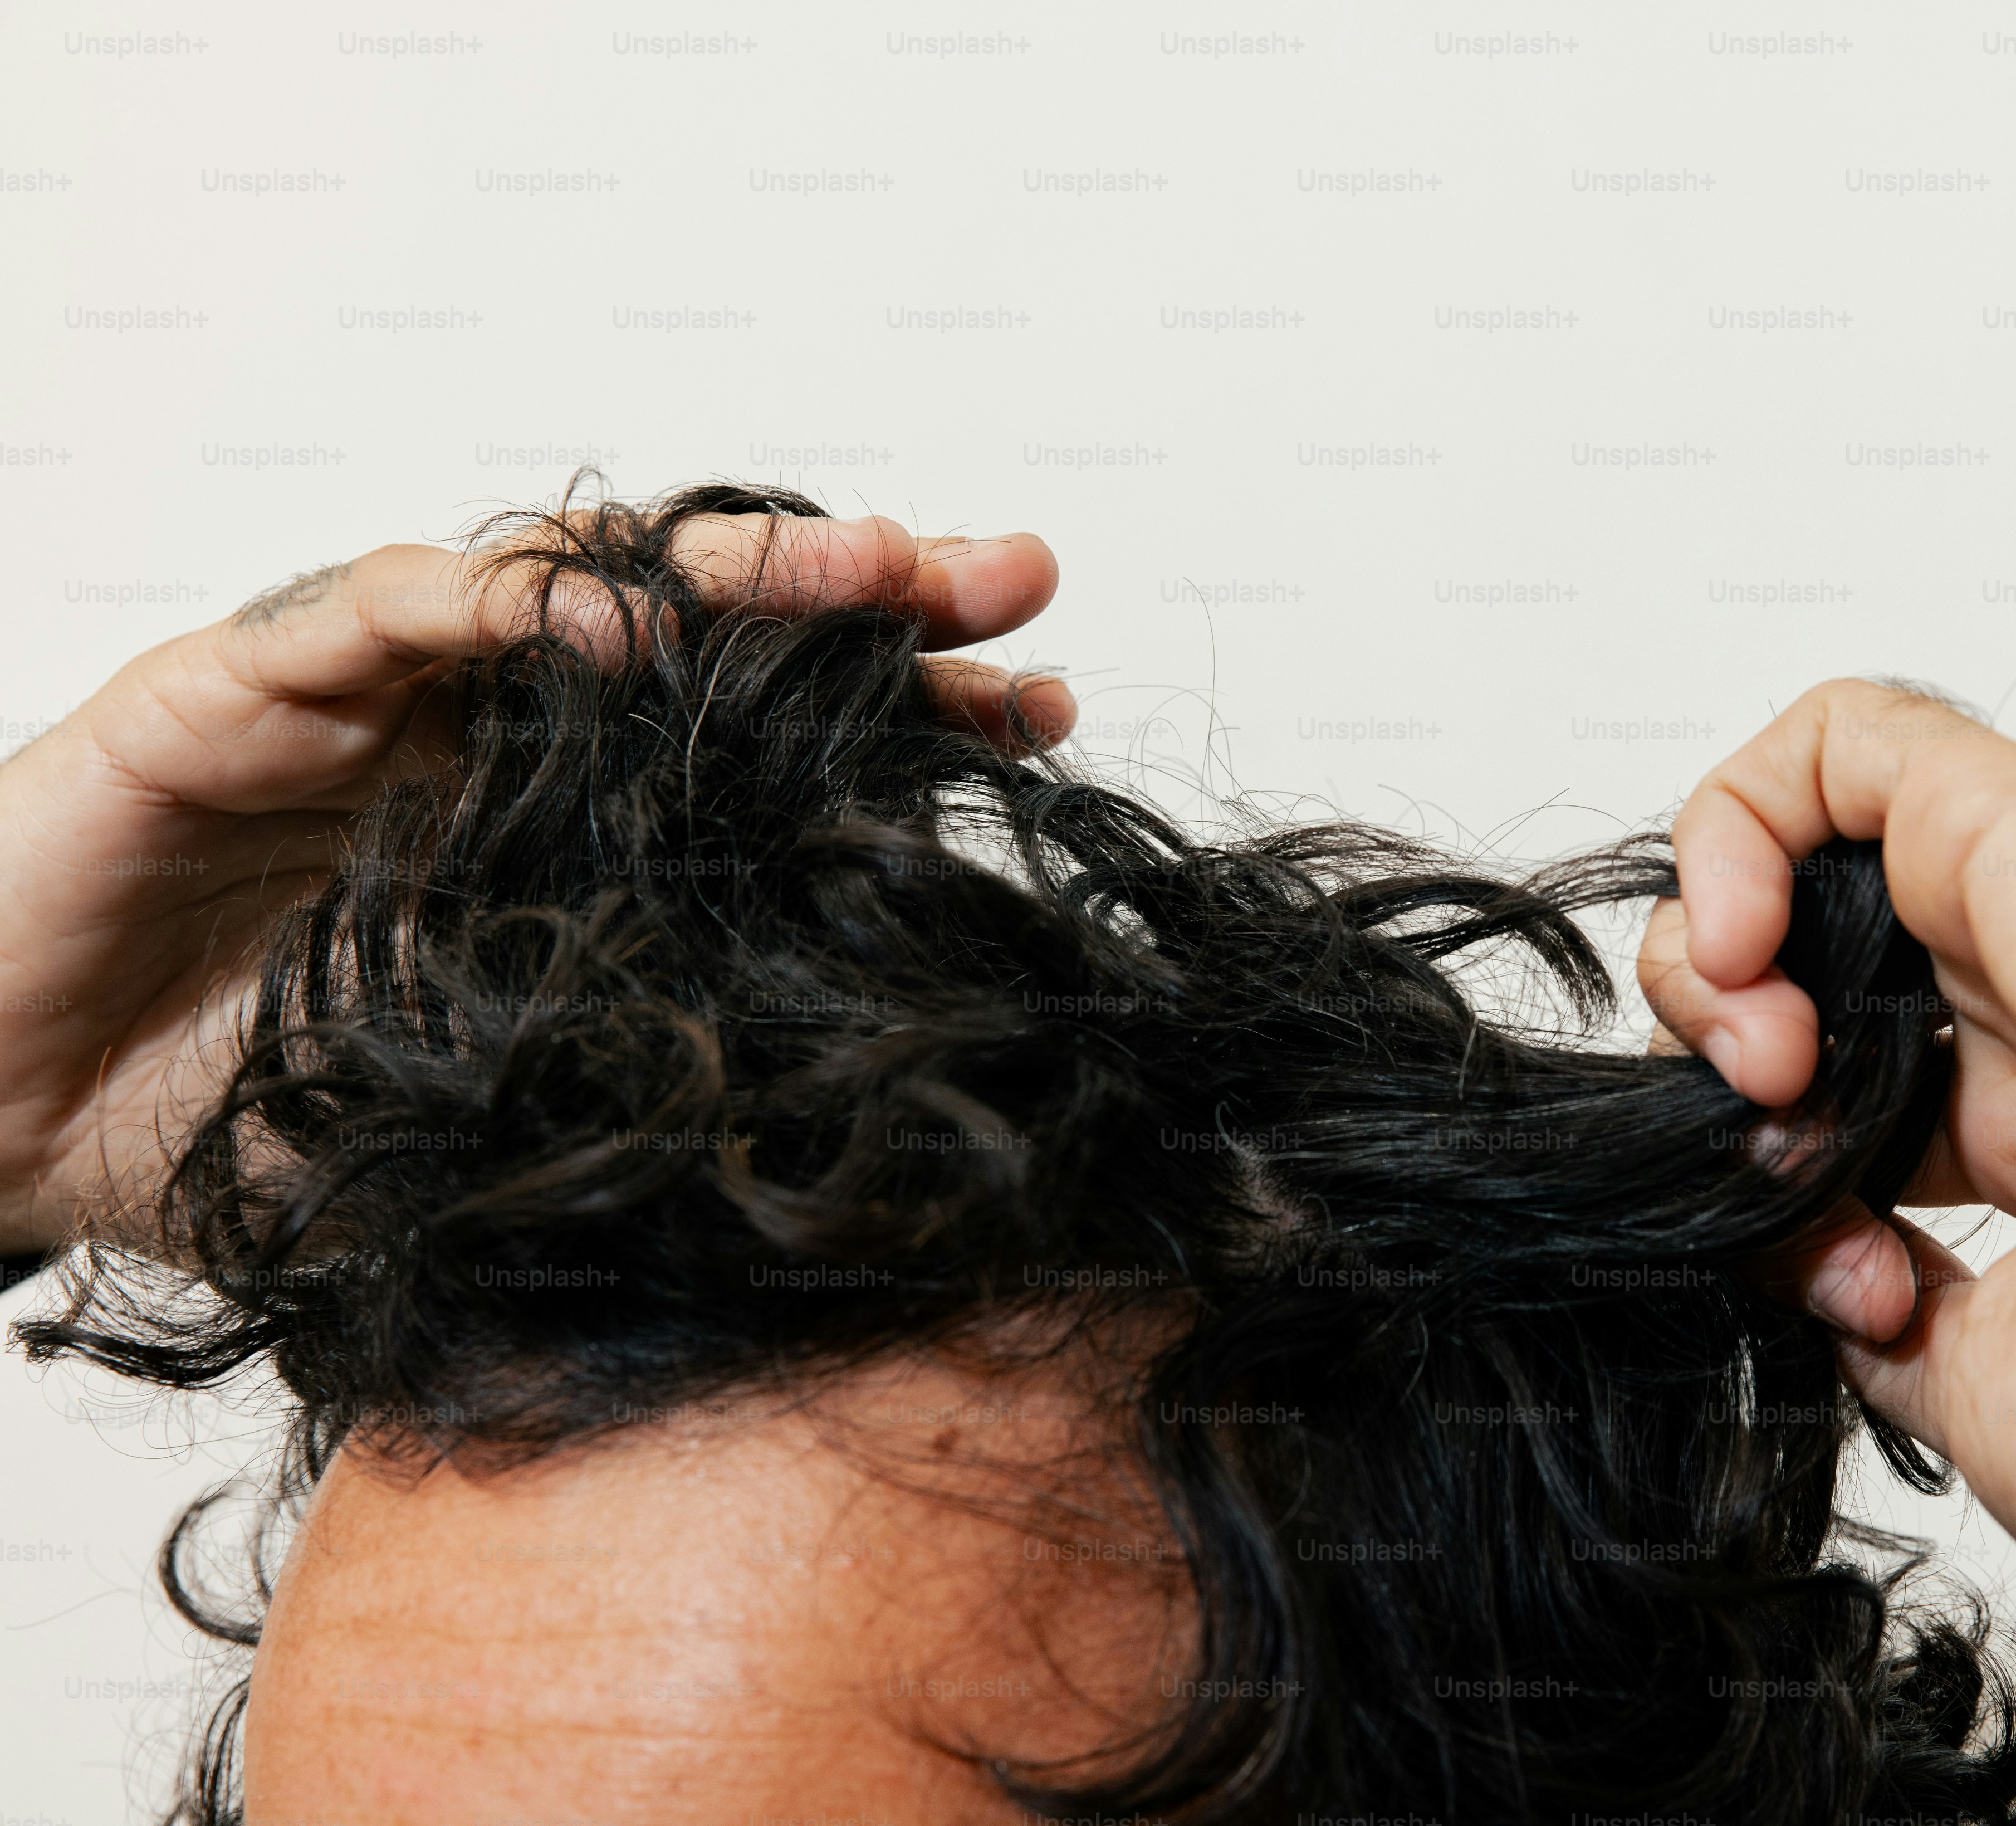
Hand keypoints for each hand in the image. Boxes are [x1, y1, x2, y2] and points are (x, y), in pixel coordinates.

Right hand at [0, 514, 1069, 1252]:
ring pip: (573, 591)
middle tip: (1016, 578)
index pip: (759, 756)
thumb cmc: (208, 1119)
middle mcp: (482, 740)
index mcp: (554, 835)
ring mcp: (366, 698)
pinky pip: (385, 614)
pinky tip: (624, 616)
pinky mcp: (234, 685)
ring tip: (879, 569)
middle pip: (703, 644)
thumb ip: (613, 1110)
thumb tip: (812, 1166)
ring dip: (731, 574)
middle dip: (864, 605)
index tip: (1040, 718)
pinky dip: (505, 604)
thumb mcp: (466, 1124)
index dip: (901, 726)